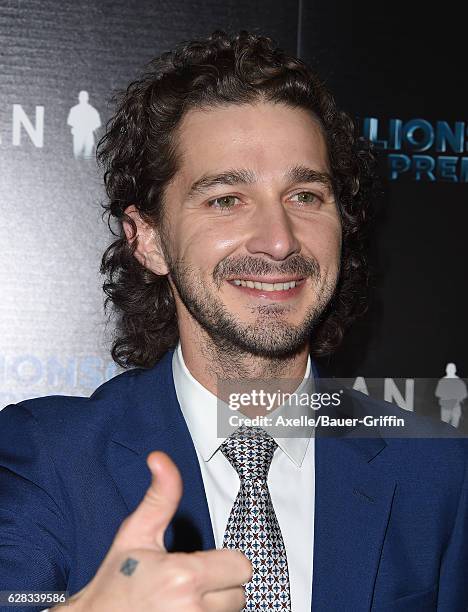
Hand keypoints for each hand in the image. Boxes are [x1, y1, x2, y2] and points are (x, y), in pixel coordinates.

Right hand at [54, 451, 250, 610]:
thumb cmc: (115, 581)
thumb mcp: (136, 533)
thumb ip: (160, 496)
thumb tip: (160, 460)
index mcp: (183, 576)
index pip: (241, 566)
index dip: (224, 561)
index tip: (204, 563)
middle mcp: (192, 610)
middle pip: (239, 593)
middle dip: (220, 585)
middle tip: (190, 583)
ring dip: (214, 606)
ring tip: (185, 600)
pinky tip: (183, 611)